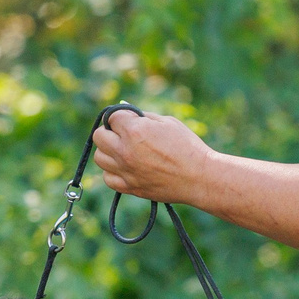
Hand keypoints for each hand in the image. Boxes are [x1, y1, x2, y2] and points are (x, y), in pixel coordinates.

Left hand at [90, 109, 215, 205]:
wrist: (199, 177)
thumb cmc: (187, 147)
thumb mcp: (167, 122)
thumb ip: (143, 116)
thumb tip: (125, 111)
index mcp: (135, 131)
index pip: (112, 117)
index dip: (122, 116)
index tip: (131, 120)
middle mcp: (125, 151)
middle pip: (99, 136)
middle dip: (109, 131)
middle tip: (123, 134)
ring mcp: (125, 171)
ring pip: (100, 158)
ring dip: (109, 151)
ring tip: (124, 151)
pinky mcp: (130, 187)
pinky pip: (108, 178)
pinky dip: (113, 172)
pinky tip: (126, 167)